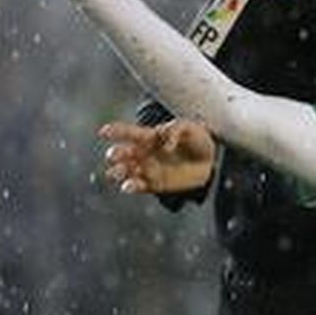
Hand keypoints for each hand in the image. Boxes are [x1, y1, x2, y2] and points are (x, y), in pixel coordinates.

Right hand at [99, 119, 217, 194]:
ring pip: (124, 171)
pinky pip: (137, 186)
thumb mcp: (189, 127)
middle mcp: (144, 153)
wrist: (211, 160)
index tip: (104, 132)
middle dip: (115, 154)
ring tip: (118, 172)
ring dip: (118, 172)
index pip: (128, 132)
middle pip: (122, 153)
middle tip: (115, 155)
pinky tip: (128, 186)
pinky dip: (130, 186)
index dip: (115, 131)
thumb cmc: (197, 140)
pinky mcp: (154, 184)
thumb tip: (165, 146)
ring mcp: (147, 169)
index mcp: (149, 136)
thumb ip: (175, 130)